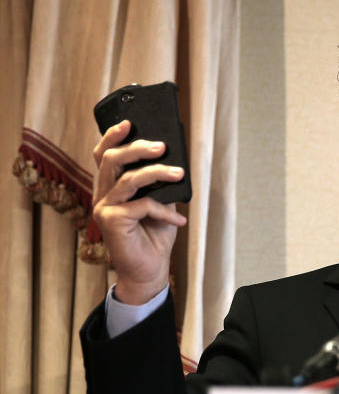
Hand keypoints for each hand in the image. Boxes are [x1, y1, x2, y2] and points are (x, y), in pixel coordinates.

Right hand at [92, 120, 186, 304]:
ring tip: (179, 173)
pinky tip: (180, 221)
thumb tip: (174, 161)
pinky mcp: (111, 222)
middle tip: (162, 146)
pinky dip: (164, 211)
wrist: (150, 271)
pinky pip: (142, 205)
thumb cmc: (155, 236)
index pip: (103, 155)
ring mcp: (104, 208)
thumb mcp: (161, 203)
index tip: (129, 122)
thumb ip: (160, 184)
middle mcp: (103, 194)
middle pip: (112, 160)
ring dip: (157, 173)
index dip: (112, 136)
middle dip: (137, 148)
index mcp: (110, 187)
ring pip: (128, 179)